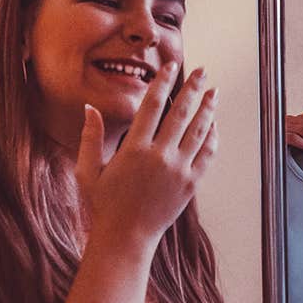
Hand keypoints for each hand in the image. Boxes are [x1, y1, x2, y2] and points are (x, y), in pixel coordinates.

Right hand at [75, 63, 218, 251]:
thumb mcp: (88, 170)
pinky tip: (213, 123)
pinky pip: (207, 154)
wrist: (126, 237)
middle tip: (202, 70)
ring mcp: (179, 170)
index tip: (172, 66)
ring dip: (208, 108)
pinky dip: (212, 136)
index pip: (152, 106)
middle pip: (182, 113)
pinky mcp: (191, 183)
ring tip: (213, 91)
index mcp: (133, 150)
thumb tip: (89, 107)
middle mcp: (159, 157)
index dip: (163, 83)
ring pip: (199, 131)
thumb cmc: (104, 203)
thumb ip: (90, 137)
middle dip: (193, 88)